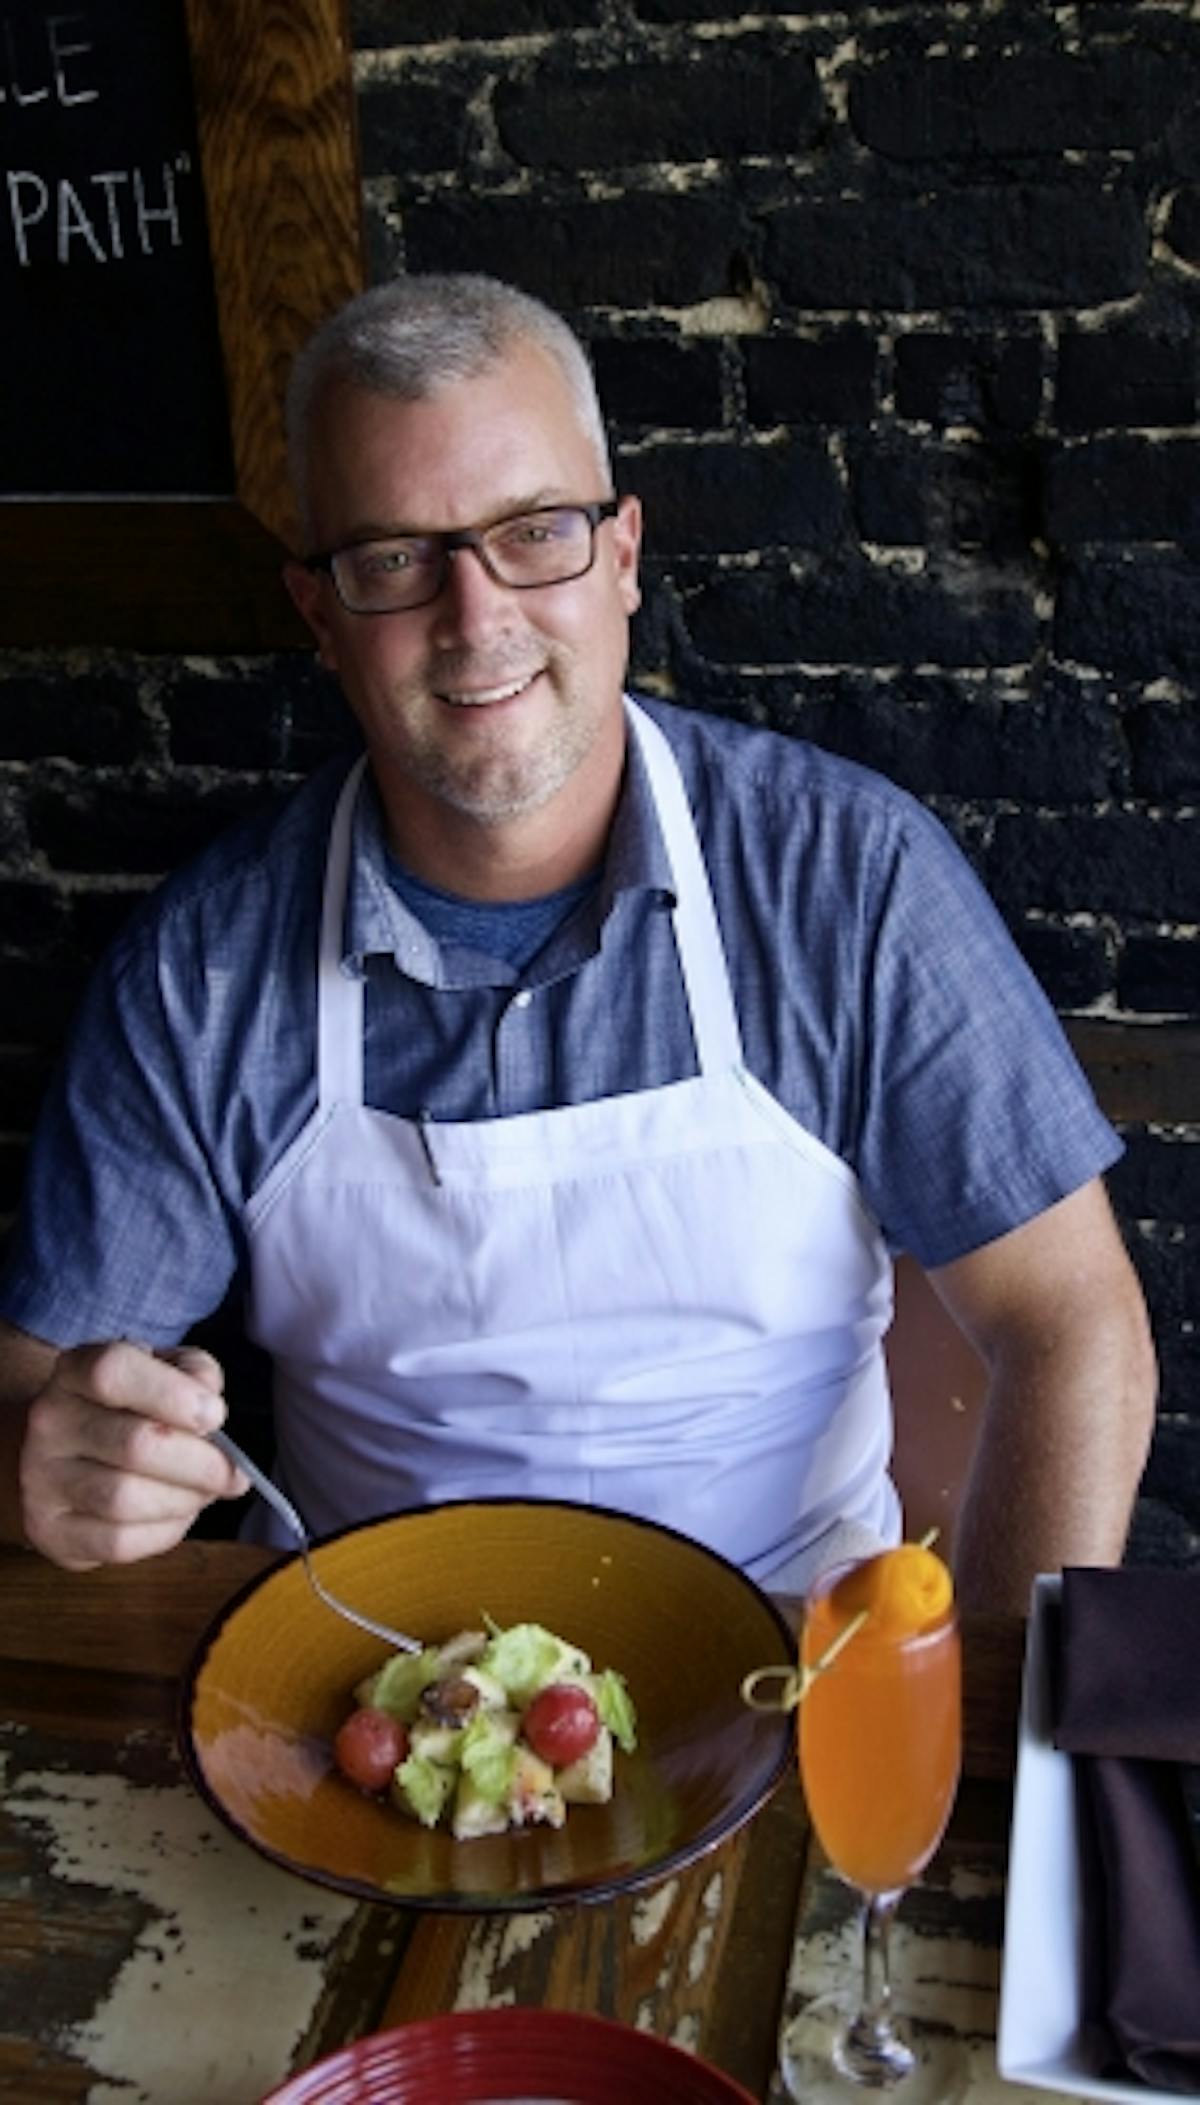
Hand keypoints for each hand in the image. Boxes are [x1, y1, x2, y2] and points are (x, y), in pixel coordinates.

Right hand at [18, 1340, 249, 1569]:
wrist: (72, 1455)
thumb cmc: (131, 1409)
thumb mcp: (164, 1371)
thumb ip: (195, 1376)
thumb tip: (211, 1416)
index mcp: (74, 1372)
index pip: (113, 1372)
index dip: (172, 1393)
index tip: (215, 1415)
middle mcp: (50, 1423)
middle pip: (134, 1444)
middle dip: (200, 1463)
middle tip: (231, 1472)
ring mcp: (43, 1481)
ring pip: (126, 1499)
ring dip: (185, 1500)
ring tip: (204, 1492)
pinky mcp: (52, 1531)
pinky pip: (118, 1542)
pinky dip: (164, 1531)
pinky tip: (176, 1514)